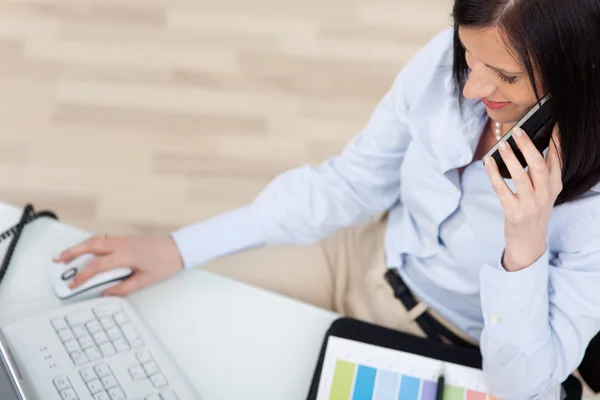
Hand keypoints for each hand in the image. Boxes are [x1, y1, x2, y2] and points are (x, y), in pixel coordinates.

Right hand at [53, 235, 184, 295]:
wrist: (179, 249)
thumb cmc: (165, 263)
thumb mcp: (145, 280)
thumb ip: (123, 287)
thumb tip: (106, 293)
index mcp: (125, 255)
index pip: (97, 265)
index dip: (82, 276)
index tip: (73, 285)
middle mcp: (121, 244)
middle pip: (90, 246)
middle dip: (72, 252)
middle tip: (58, 260)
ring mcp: (123, 240)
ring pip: (95, 240)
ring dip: (80, 246)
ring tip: (66, 255)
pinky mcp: (126, 239)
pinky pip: (103, 239)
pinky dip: (91, 244)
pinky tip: (86, 250)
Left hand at [484, 125, 562, 270]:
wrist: (529, 242)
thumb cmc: (533, 211)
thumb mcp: (544, 192)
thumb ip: (541, 172)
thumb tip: (529, 145)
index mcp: (554, 186)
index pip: (557, 160)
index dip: (556, 141)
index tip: (553, 123)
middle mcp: (545, 194)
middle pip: (539, 166)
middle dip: (528, 147)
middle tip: (518, 131)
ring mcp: (530, 205)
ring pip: (522, 177)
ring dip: (510, 159)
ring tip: (502, 144)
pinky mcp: (514, 213)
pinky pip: (502, 190)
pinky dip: (494, 174)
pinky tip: (487, 163)